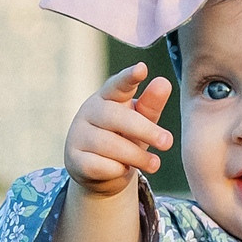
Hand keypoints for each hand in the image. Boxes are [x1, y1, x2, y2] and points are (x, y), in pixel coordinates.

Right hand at [63, 64, 174, 197]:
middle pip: (116, 117)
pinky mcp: (74, 160)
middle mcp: (89, 112)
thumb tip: (164, 82)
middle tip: (168, 142)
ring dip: (136, 156)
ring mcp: (78, 135)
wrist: (103, 172)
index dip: (128, 78)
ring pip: (108, 144)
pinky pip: (98, 165)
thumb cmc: (125, 138)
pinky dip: (116, 170)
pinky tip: (123, 170)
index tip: (142, 69)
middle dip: (145, 130)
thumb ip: (151, 104)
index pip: (117, 85)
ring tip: (155, 164)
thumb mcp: (141, 121)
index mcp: (107, 97)